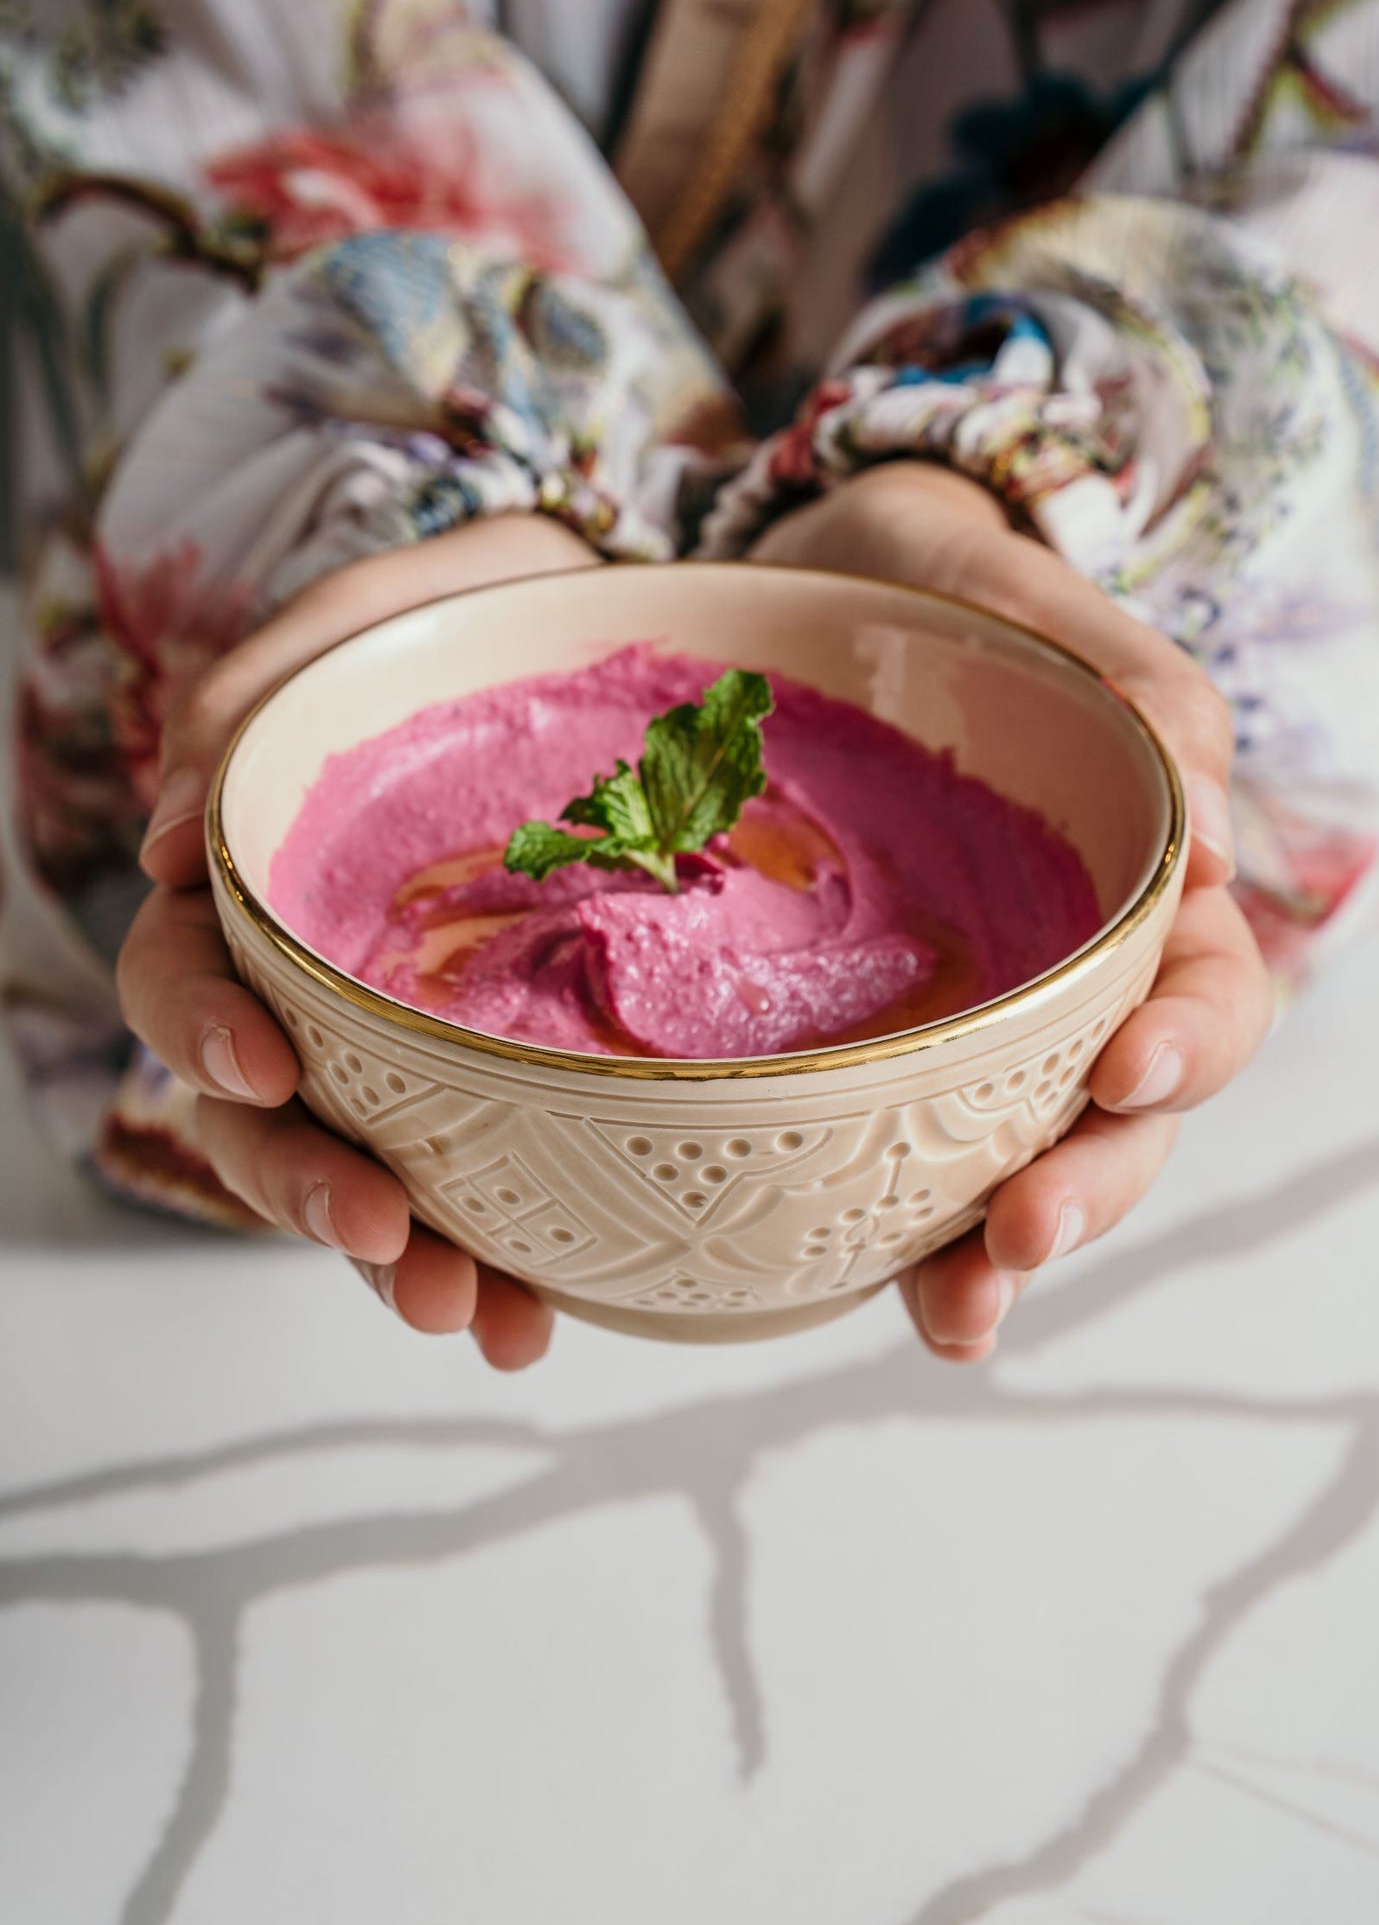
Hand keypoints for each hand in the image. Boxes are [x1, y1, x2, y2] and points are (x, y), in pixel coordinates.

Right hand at [117, 515, 594, 1367]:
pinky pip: (485, 1194)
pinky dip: (499, 1267)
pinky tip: (532, 1318)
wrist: (664, 656)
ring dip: (401, 1263)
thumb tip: (169, 833)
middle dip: (306, 1188)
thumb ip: (281, 681)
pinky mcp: (511, 1088)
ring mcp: (413, 1049)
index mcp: (267, 888)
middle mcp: (322, 987)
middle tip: (382, 1232)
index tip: (260, 1066)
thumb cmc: (512, 612)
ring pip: (365, 1179)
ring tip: (468, 1317)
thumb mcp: (404, 605)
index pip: (186, 973)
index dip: (201, 1029)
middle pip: (260, 1116)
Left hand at [752, 461, 1272, 1359]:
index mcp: (1137, 888)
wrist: (777, 599)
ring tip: (953, 1315)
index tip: (1131, 1068)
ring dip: (994, 1257)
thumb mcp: (1016, 588)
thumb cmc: (918, 584)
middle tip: (1019, 1235)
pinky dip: (885, 1241)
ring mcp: (969, 1035)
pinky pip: (891, 1165)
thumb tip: (1203, 843)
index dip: (1190, 1040)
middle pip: (1120, 1119)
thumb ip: (1133, 691)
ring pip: (1017, 1168)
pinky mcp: (866, 1061)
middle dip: (1089, 1187)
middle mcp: (1068, 984)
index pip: (1204, 985)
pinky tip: (871, 1293)